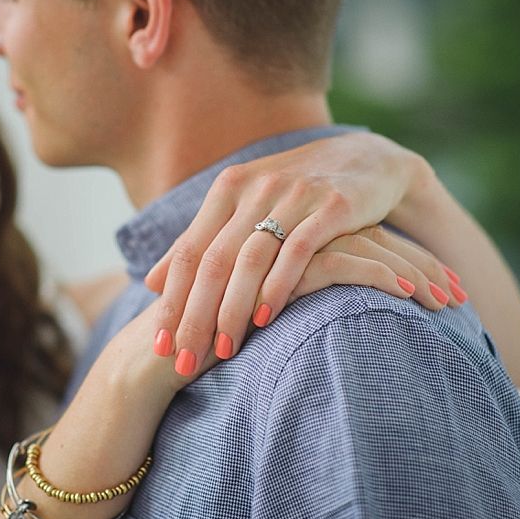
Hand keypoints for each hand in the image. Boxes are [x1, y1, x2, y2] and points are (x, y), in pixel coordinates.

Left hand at [143, 132, 466, 372]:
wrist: (366, 159)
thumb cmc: (296, 193)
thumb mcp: (243, 208)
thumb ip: (200, 242)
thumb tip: (152, 282)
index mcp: (228, 189)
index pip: (188, 251)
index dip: (172, 299)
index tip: (160, 342)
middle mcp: (255, 189)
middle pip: (213, 261)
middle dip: (195, 315)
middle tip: (183, 360)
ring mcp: (294, 196)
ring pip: (250, 259)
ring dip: (232, 310)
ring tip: (220, 352)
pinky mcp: (334, 207)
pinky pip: (299, 252)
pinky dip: (279, 286)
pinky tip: (265, 320)